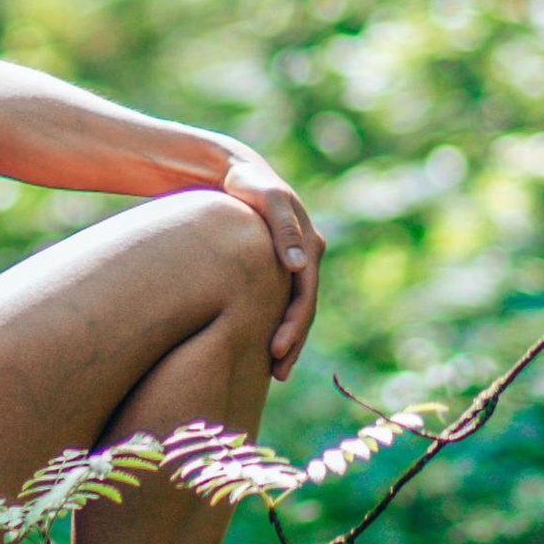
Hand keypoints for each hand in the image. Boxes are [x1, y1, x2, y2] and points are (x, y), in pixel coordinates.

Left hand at [218, 151, 322, 378]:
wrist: (234, 170)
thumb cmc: (247, 183)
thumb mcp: (265, 197)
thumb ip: (282, 227)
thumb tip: (298, 266)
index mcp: (310, 244)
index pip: (306, 295)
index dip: (293, 326)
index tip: (276, 351)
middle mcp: (308, 256)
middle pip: (304, 309)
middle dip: (293, 343)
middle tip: (276, 374)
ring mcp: (294, 261)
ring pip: (295, 309)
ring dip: (288, 339)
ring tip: (273, 372)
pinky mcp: (277, 265)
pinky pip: (281, 300)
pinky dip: (276, 323)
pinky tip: (263, 345)